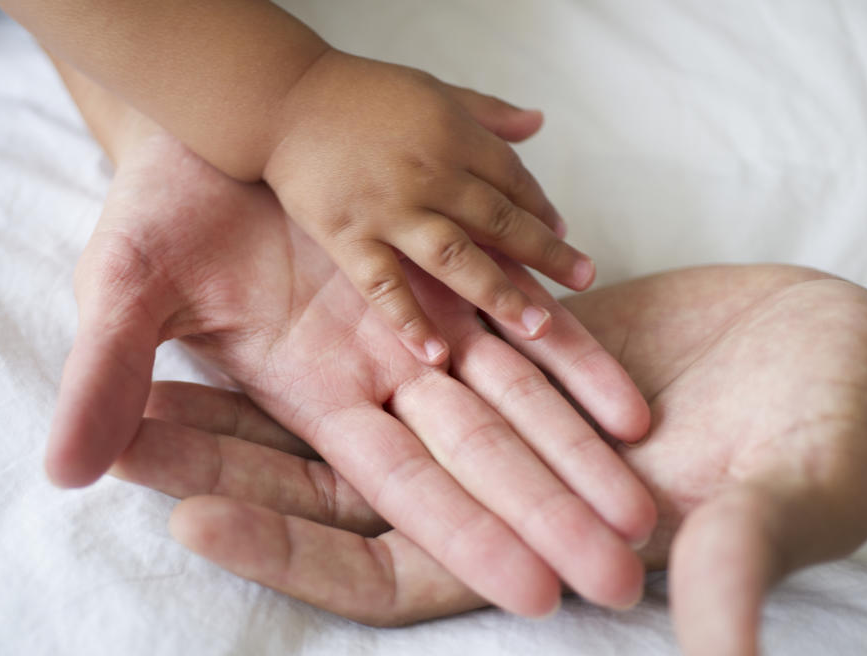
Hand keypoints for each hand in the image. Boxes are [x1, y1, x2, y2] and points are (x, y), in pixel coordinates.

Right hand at [46, 128, 653, 614]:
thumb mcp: (127, 287)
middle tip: (619, 575)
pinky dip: (578, 357)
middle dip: (548, 512)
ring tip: (647, 508)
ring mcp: (427, 324)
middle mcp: (383, 372)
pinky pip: (527, 319)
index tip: (528, 589)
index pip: (399, 481)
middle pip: (479, 455)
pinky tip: (633, 404)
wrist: (215, 133)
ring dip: (582, 450)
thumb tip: (66, 468)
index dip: (462, 531)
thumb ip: (109, 373)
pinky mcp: (453, 272)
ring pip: (518, 398)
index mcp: (316, 393)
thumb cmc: (163, 209)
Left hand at [117, 265, 866, 655]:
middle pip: (332, 484)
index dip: (289, 553)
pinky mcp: (498, 353)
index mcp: (522, 548)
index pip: (377, 567)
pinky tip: (269, 288)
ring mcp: (485, 413)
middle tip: (128, 435)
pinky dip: (335, 320)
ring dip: (260, 387)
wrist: (845, 366)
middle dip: (233, 464)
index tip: (192, 522)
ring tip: (162, 356)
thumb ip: (731, 571)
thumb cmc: (832, 449)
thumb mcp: (775, 507)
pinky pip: (393, 339)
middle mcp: (486, 484)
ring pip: (347, 405)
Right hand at [265, 50, 592, 363]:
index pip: (513, 180)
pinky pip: (384, 287)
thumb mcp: (432, 90)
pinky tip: (437, 355)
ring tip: (538, 326)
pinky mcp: (348, 236)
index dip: (542, 209)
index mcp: (453, 135)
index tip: (563, 234)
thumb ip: (487, 112)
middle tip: (583, 280)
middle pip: (500, 220)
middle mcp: (429, 174)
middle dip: (546, 253)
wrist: (283, 100)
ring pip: (455, 257)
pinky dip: (410, 322)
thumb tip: (539, 123)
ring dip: (499, 293)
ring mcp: (388, 209)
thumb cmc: (360, 94)